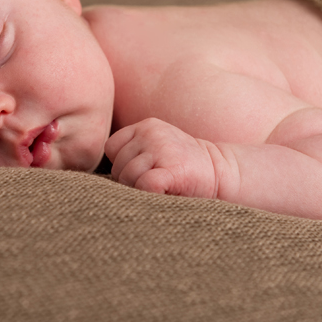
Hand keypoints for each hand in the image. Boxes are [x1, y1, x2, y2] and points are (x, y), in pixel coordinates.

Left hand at [105, 118, 219, 198]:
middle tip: (154, 184)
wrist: (222, 171)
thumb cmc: (183, 167)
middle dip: (129, 182)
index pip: (111, 148)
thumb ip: (133, 153)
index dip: (122, 165)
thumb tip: (98, 181)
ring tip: (161, 189)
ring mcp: (161, 149)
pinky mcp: (172, 169)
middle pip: (118, 166)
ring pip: (127, 177)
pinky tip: (164, 193)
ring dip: (139, 191)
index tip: (142, 173)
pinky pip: (144, 185)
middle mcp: (151, 133)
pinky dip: (149, 195)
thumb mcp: (156, 148)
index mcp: (145, 126)